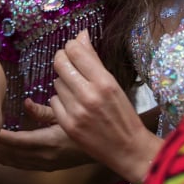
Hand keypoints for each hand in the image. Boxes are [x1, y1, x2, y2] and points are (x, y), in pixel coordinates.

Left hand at [0, 100, 91, 170]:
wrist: (107, 149)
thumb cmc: (86, 126)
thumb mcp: (66, 115)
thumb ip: (44, 111)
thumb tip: (26, 103)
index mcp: (49, 143)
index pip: (17, 142)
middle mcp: (44, 157)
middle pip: (10, 154)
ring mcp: (45, 164)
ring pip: (13, 161)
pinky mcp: (46, 166)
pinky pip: (20, 164)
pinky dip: (5, 159)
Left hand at [49, 30, 158, 183]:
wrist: (129, 149)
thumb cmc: (123, 114)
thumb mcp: (113, 83)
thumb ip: (93, 59)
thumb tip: (81, 34)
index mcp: (104, 82)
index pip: (74, 51)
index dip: (70, 47)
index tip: (73, 51)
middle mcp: (89, 95)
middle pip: (60, 63)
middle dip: (62, 60)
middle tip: (69, 66)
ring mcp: (77, 111)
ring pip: (56, 82)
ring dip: (64, 84)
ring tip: (78, 92)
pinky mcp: (68, 125)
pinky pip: (54, 101)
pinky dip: (61, 102)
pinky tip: (74, 108)